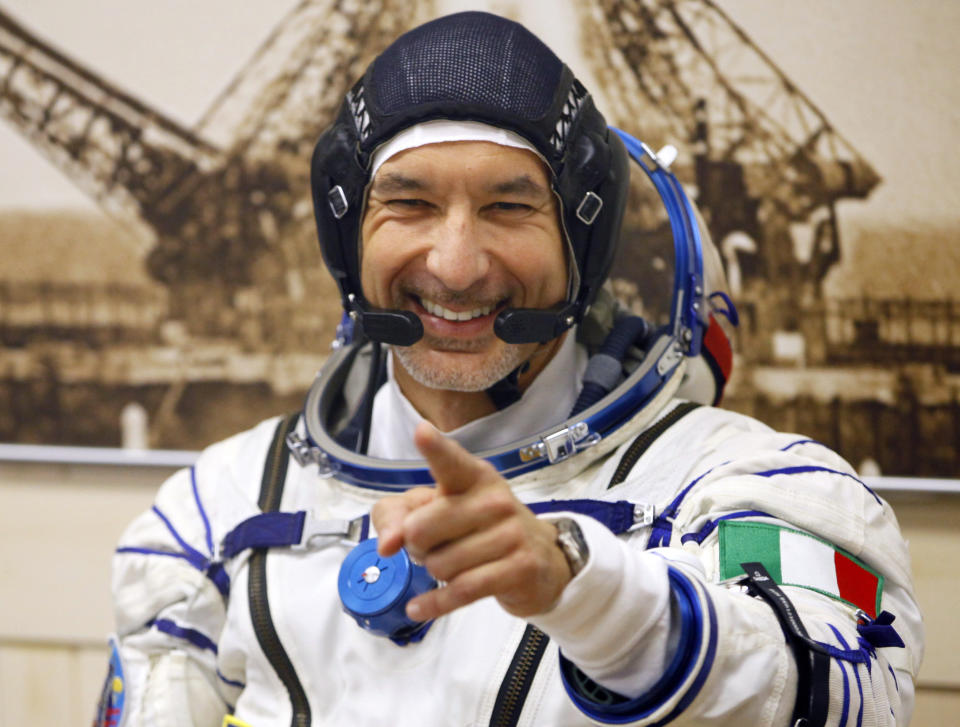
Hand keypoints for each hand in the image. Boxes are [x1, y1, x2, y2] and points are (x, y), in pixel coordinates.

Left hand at [372, 421, 572, 620]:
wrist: (540, 559)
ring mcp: (510, 534)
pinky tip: (418, 607)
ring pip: (440, 564)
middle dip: (416, 546)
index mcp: (473, 477)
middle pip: (421, 528)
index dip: (435, 448)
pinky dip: (434, 603)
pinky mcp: (518, 569)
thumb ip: (397, 516)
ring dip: (435, 572)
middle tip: (430, 546)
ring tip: (451, 564)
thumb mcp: (438, 510)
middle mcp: (493, 500)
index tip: (421, 433)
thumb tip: (387, 545)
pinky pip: (461, 591)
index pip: (450, 461)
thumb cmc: (478, 527)